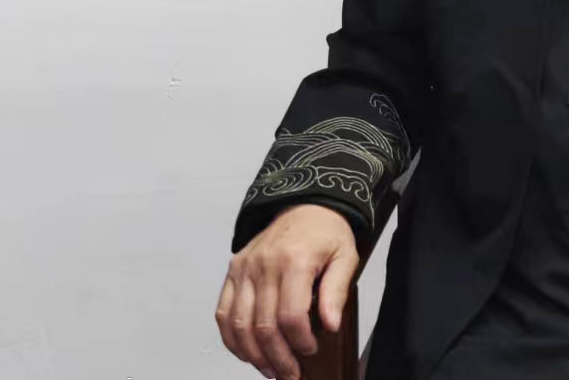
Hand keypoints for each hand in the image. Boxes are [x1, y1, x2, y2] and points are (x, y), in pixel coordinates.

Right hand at [216, 203, 359, 379]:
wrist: (306, 206)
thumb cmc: (326, 233)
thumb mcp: (345, 257)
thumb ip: (337, 292)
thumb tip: (330, 325)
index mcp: (294, 260)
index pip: (291, 314)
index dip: (300, 341)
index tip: (310, 349)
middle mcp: (264, 263)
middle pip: (263, 325)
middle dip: (278, 357)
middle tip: (290, 373)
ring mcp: (245, 267)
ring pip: (239, 324)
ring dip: (253, 355)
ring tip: (270, 369)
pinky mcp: (234, 271)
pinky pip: (223, 313)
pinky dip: (232, 339)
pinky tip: (247, 352)